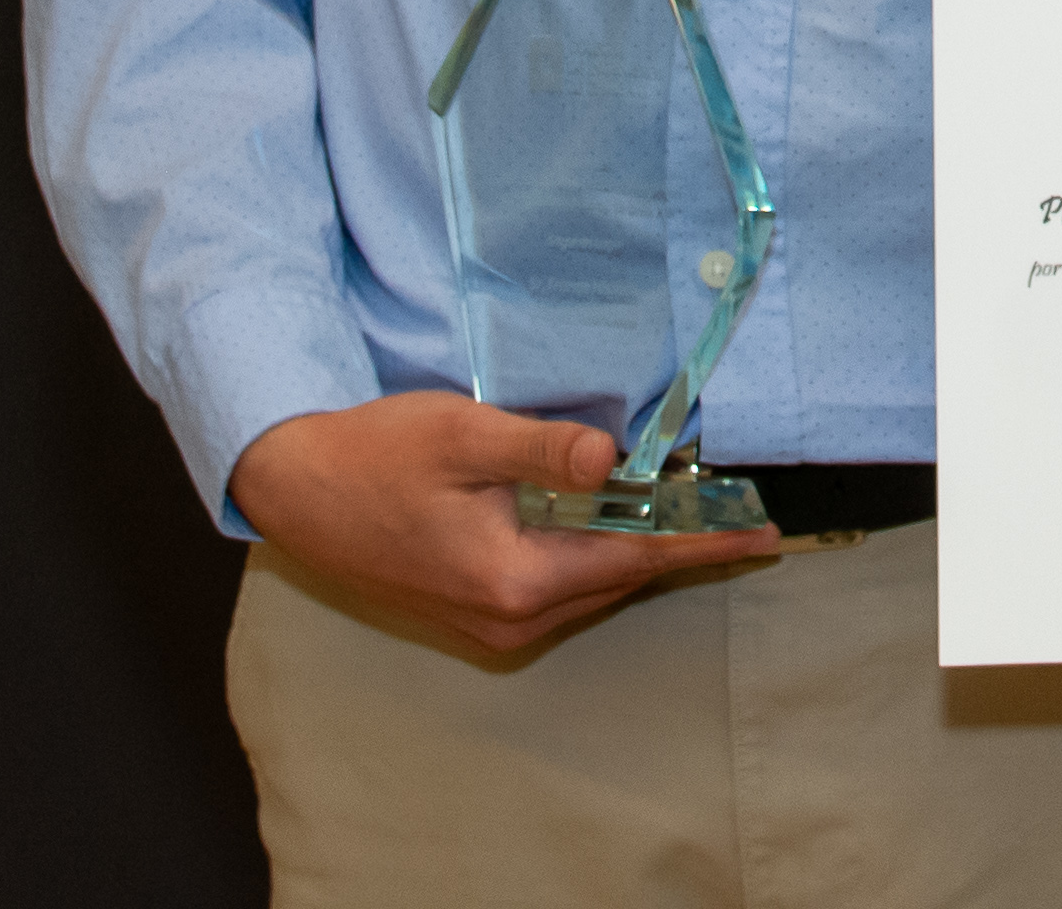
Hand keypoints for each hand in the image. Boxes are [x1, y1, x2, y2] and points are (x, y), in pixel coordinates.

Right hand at [230, 395, 778, 658]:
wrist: (297, 492)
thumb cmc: (376, 457)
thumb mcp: (465, 435)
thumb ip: (544, 449)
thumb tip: (615, 459)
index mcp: (514, 580)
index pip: (636, 558)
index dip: (704, 543)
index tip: (764, 534)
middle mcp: (507, 619)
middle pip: (618, 578)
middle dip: (677, 543)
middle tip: (736, 512)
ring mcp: (487, 626)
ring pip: (587, 586)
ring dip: (632, 550)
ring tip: (685, 510)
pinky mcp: (471, 617)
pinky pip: (555, 591)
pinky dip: (589, 558)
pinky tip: (605, 522)